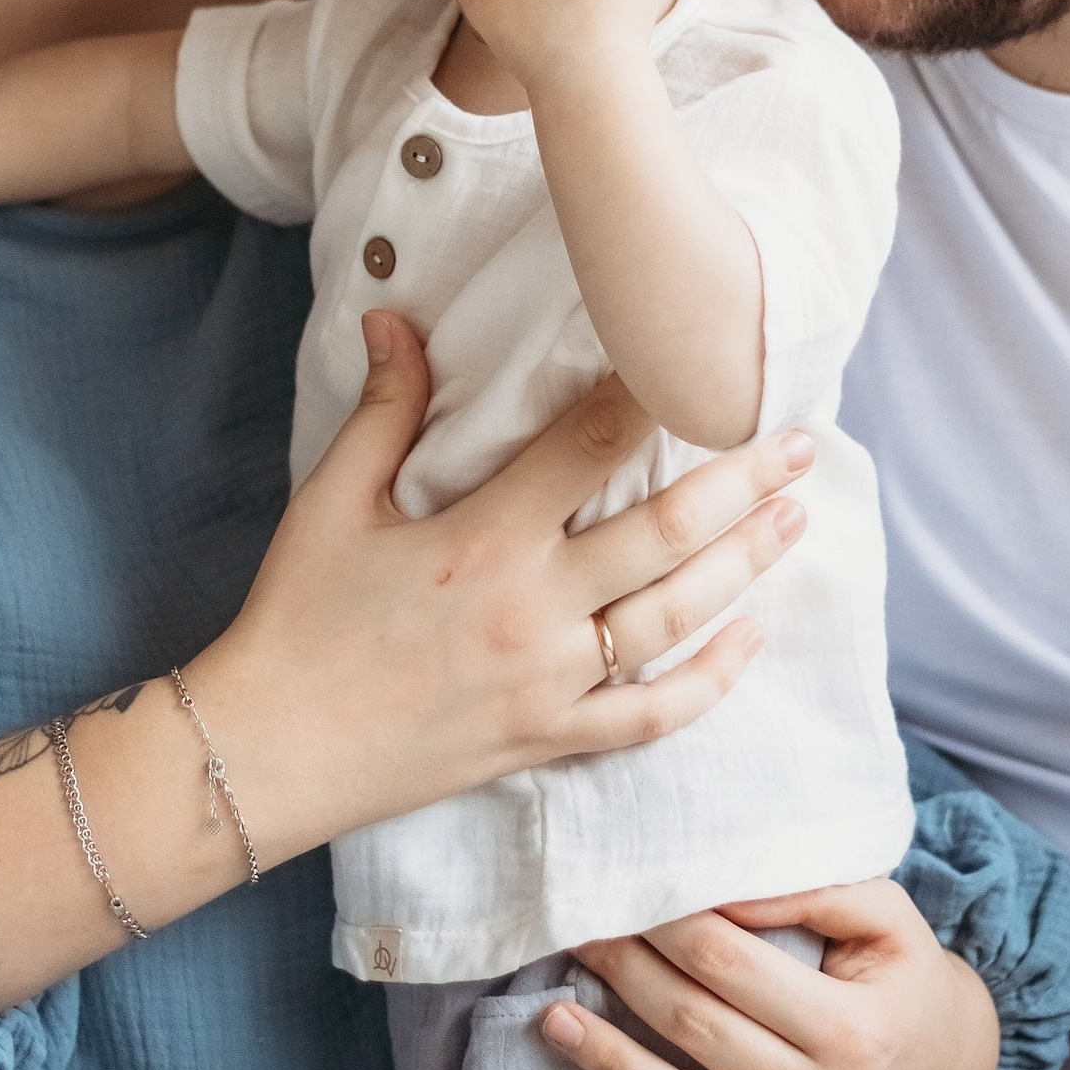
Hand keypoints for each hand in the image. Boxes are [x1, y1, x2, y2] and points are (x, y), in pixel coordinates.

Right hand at [191, 311, 814, 859]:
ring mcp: (550, 683)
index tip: (707, 358)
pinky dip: (709, 679)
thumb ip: (384, 411)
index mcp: (484, 539)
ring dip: (745, 565)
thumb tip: (396, 318)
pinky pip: (650, 715)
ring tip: (795, 519)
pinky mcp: (548, 739)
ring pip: (676, 617)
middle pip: (666, 532)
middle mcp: (534, 610)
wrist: (268, 752)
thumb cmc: (295, 620)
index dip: (656, 394)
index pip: (592, 445)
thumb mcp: (332, 504)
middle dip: (743, 481)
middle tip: (800, 440)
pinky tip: (750, 638)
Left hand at [544, 881, 999, 1069]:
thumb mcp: (888, 920)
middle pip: (700, 1035)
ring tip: (556, 1021)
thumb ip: (812, 891)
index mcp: (854, 1027)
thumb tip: (719, 890)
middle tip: (577, 938)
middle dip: (626, 978)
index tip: (617, 898)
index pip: (730, 966)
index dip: (664, 928)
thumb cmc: (910, 987)